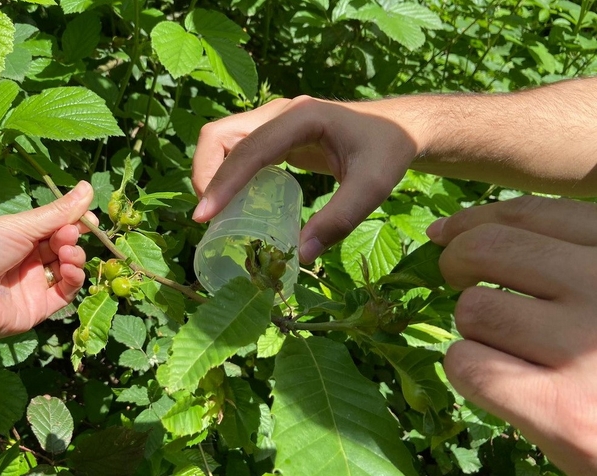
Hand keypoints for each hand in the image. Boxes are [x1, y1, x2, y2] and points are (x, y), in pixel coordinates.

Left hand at [0, 180, 97, 338]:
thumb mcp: (20, 225)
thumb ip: (58, 212)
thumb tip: (88, 187)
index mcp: (18, 238)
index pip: (55, 228)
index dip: (74, 223)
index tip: (91, 219)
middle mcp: (26, 261)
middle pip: (63, 248)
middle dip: (72, 237)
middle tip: (68, 233)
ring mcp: (32, 286)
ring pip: (67, 270)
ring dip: (75, 256)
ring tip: (67, 250)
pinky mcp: (37, 309)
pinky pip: (64, 294)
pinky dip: (74, 279)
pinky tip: (71, 267)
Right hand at [191, 96, 417, 262]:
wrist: (398, 128)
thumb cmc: (387, 152)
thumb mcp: (373, 186)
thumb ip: (339, 219)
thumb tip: (299, 255)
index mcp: (301, 117)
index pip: (249, 148)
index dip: (222, 181)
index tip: (204, 216)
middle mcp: (279, 113)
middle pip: (219, 134)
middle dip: (205, 174)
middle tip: (209, 217)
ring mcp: (272, 121)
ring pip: (220, 140)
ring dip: (211, 174)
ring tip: (218, 213)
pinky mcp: (272, 135)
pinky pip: (235, 150)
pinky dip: (225, 175)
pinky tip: (235, 204)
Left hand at [428, 195, 596, 475]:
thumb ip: (566, 253)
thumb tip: (449, 230)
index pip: (531, 214)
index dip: (472, 220)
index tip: (445, 233)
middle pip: (487, 250)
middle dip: (458, 265)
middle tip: (462, 285)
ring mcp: (585, 346)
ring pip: (474, 310)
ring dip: (476, 330)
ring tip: (513, 349)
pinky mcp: (563, 410)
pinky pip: (469, 366)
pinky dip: (471, 372)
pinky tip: (504, 383)